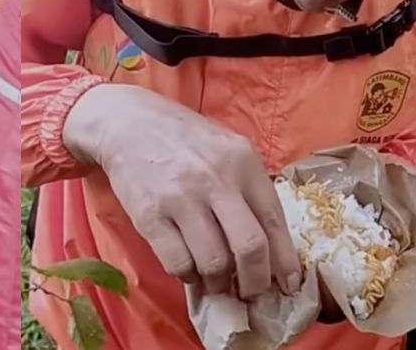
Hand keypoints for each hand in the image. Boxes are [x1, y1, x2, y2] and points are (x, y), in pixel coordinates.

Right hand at [62, 84, 302, 299]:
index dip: (285, 262)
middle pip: (249, 247)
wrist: (128, 123)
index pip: (274, 222)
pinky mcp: (149, 216)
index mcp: (242, 162)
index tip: (287, 285)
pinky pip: (178, 263)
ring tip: (214, 279)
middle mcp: (215, 180)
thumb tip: (270, 248)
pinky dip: (188, 275)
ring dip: (218, 282)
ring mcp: (180, 198)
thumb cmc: (184, 139)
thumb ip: (249, 188)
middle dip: (254, 282)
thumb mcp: (226, 149)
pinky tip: (188, 268)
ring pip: (213, 262)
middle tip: (249, 291)